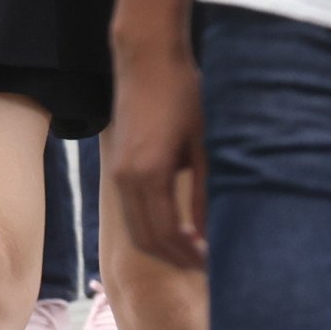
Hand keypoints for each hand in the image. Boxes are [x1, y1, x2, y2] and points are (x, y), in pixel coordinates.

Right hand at [104, 35, 208, 271]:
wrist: (148, 62)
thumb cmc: (184, 95)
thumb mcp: (205, 142)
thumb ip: (205, 189)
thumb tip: (209, 232)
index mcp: (148, 176)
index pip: (165, 234)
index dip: (187, 255)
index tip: (213, 265)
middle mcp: (126, 180)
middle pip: (146, 238)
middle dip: (175, 257)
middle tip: (207, 267)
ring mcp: (117, 175)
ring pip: (136, 227)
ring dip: (162, 245)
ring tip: (194, 253)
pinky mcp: (118, 166)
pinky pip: (131, 210)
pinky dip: (151, 227)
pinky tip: (176, 228)